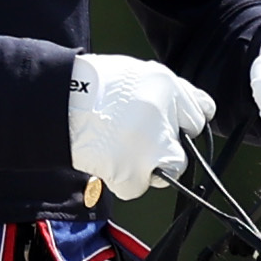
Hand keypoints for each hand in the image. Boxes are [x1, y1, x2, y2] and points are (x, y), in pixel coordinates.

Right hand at [64, 51, 215, 200]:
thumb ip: (173, 91)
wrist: (58, 102)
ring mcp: (150, 147)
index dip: (181, 123)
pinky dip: (124, 179)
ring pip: (168, 171)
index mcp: (168, 87)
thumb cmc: (94, 86)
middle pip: (185, 150)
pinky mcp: (132, 171)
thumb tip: (203, 110)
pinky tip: (109, 159)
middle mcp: (164, 117)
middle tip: (140, 142)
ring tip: (121, 150)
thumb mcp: (140, 73)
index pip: (201, 115)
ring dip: (149, 167)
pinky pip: (137, 186)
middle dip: (167, 151)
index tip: (165, 125)